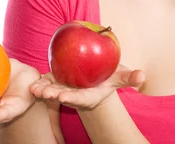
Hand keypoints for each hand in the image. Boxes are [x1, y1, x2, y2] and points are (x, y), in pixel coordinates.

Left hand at [29, 65, 144, 109]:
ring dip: (42, 90)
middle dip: (52, 95)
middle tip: (44, 93)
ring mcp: (65, 87)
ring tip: (34, 89)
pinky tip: (32, 82)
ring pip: (51, 90)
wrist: (98, 77)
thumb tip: (142, 76)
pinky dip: (40, 82)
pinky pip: (47, 81)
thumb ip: (131, 78)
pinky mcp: (57, 80)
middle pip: (62, 95)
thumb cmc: (110, 77)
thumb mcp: (121, 77)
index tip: (62, 96)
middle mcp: (74, 93)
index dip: (71, 97)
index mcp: (88, 95)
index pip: (79, 97)